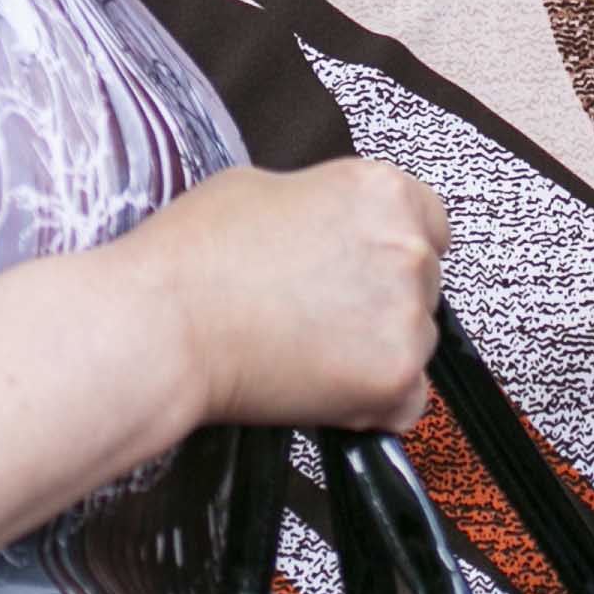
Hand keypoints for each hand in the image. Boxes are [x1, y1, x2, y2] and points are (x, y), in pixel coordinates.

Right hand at [124, 161, 446, 433]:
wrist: (163, 324)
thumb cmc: (194, 257)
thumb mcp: (260, 188)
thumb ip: (321, 206)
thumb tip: (328, 230)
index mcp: (380, 191)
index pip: (430, 223)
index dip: (391, 252)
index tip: (365, 272)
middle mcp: (407, 247)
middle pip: (424, 284)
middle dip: (381, 302)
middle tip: (318, 316)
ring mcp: (407, 314)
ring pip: (417, 343)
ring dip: (376, 352)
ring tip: (306, 352)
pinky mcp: (395, 376)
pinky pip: (407, 402)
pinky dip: (373, 405)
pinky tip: (321, 388)